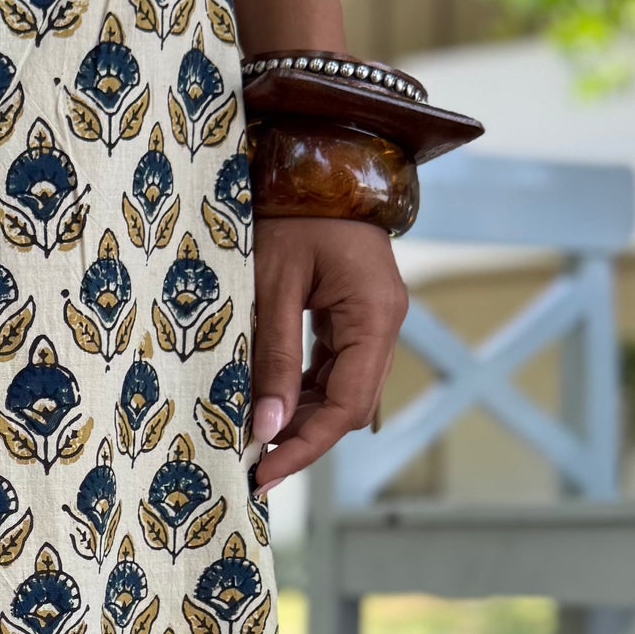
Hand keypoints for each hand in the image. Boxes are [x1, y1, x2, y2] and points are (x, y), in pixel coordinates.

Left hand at [248, 215, 407, 490]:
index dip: (306, 445)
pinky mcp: (353, 313)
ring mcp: (372, 318)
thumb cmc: (289, 213)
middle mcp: (383, 322)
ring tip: (253, 437)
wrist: (313, 160)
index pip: (346, 405)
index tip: (264, 473)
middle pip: (349, 405)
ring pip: (342, 389)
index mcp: (375, 315)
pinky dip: (302, 389)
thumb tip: (266, 427)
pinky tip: (268, 402)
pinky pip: (333, 366)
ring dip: (301, 416)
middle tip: (251, 463)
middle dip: (302, 437)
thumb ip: (272, 358)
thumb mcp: (272, 285)